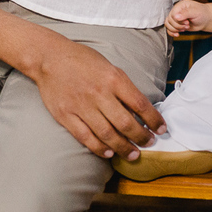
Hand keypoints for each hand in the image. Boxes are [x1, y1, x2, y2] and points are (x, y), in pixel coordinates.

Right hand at [30, 36, 166, 159]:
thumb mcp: (110, 67)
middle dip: (141, 137)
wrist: (50, 58)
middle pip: (125, 122)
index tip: (161, 129)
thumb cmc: (84, 60)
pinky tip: (109, 153)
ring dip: (123, 147)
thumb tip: (139, 109)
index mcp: (114, 78)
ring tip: (133, 154)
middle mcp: (99, 93)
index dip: (154, 119)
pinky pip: (85, 137)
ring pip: (107, 133)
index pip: (140, 104)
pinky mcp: (65, 115)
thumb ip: (123, 87)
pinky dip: (99, 148)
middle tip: (149, 143)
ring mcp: (81, 106)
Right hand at [165, 0, 211, 36]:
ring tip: (185, 29)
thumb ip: (185, 13)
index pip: (172, 14)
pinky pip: (168, 29)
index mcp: (180, 5)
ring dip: (175, 29)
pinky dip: (171, 33)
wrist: (205, 19)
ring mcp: (176, 17)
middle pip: (170, 20)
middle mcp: (176, 10)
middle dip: (178, 26)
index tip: (187, 22)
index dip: (178, 20)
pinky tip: (177, 34)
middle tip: (187, 25)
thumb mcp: (195, 12)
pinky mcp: (176, 24)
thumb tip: (176, 17)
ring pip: (167, 24)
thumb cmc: (202, 13)